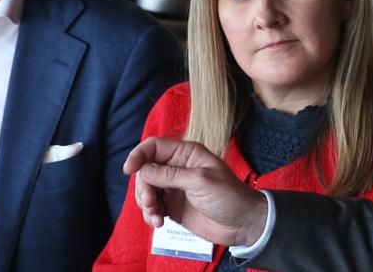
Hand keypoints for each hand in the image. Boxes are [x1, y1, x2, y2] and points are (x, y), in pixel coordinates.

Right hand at [124, 136, 267, 246]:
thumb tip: (143, 170)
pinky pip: (152, 206)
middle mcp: (176, 168)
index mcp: (185, 154)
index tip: (129, 170)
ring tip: (156, 216)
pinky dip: (150, 214)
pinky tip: (158, 222)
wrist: (243, 224)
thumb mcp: (200, 181)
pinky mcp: (172, 206)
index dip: (138, 155)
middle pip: (145, 170)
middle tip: (150, 202)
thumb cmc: (229, 196)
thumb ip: (170, 175)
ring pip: (146, 189)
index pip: (154, 147)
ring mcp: (173, 188)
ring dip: (145, 202)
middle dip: (143, 186)